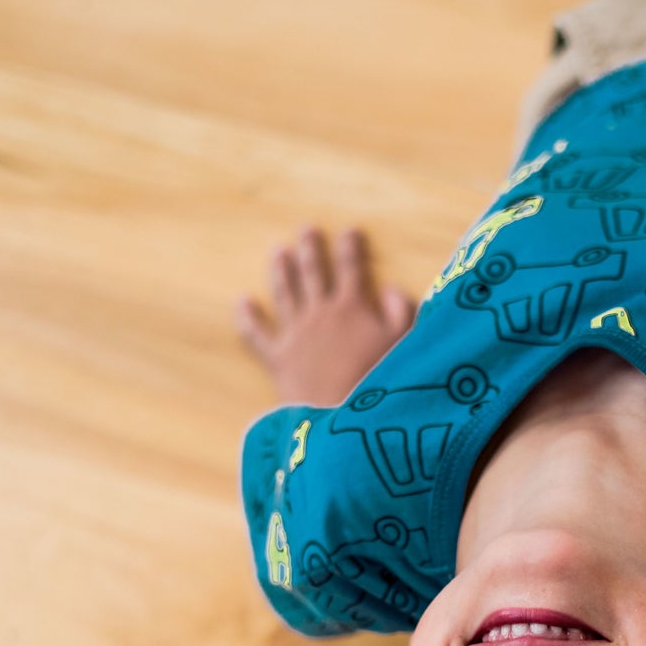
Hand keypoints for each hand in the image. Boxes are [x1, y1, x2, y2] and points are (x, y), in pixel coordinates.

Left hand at [235, 226, 415, 405]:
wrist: (343, 415)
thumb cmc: (379, 380)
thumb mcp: (403, 344)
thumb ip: (401, 312)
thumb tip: (390, 289)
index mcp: (352, 307)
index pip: (351, 268)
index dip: (351, 248)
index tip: (349, 232)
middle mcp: (320, 312)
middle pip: (313, 272)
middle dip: (311, 249)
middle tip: (306, 230)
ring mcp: (295, 332)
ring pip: (285, 292)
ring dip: (281, 270)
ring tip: (278, 251)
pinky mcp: (277, 356)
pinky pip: (257, 333)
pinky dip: (247, 317)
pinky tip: (242, 302)